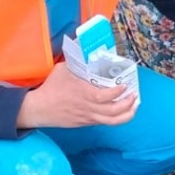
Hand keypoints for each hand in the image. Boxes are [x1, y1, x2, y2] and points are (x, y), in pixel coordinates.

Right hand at [16, 61, 138, 129]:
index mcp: (83, 93)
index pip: (104, 97)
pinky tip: (120, 110)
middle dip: (128, 104)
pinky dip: (115, 117)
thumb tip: (89, 52)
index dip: (117, 92)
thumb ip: (79, 64)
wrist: (39, 108)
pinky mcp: (86, 123)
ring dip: (126, 114)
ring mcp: (88, 117)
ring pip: (112, 121)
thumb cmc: (51, 87)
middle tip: (134, 95)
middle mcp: (88, 107)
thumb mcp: (64, 70)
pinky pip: (104, 122)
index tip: (125, 85)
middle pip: (113, 112)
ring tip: (133, 106)